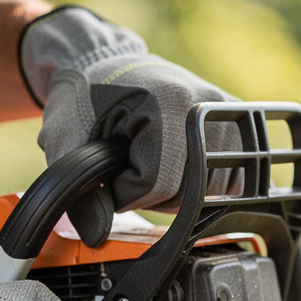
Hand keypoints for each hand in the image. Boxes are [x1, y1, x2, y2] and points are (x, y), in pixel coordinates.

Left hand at [20, 6, 239, 246]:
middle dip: (150, 194)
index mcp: (167, 103)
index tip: (110, 169)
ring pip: (206, 194)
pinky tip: (176, 163)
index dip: (125, 192)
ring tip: (150, 158)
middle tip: (128, 161)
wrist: (101, 65)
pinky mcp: (234, 122)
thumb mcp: (66, 143)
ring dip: (173, 191)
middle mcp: (204, 105)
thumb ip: (82, 194)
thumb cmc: (82, 99)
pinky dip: (197, 185)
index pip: (157, 186)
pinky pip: (225, 181)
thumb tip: (97, 235)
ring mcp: (225, 112)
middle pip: (184, 195)